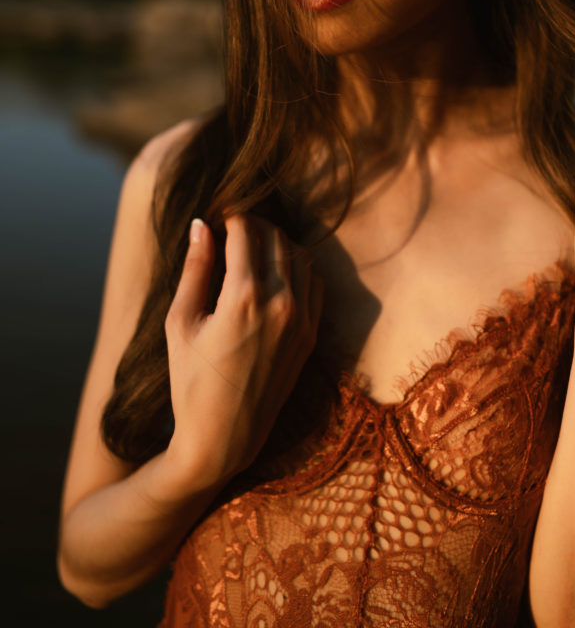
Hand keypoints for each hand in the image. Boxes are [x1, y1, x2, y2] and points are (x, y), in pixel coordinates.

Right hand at [163, 213, 322, 490]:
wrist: (223, 438)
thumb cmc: (190, 381)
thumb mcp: (181, 322)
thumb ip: (194, 268)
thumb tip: (202, 224)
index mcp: (244, 296)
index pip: (246, 231)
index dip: (231, 216)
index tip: (219, 216)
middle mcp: (281, 303)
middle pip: (277, 237)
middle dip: (255, 225)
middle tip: (234, 229)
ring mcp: (302, 320)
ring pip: (300, 256)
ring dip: (278, 244)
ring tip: (252, 250)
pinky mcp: (311, 335)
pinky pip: (314, 283)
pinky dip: (297, 268)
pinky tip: (274, 274)